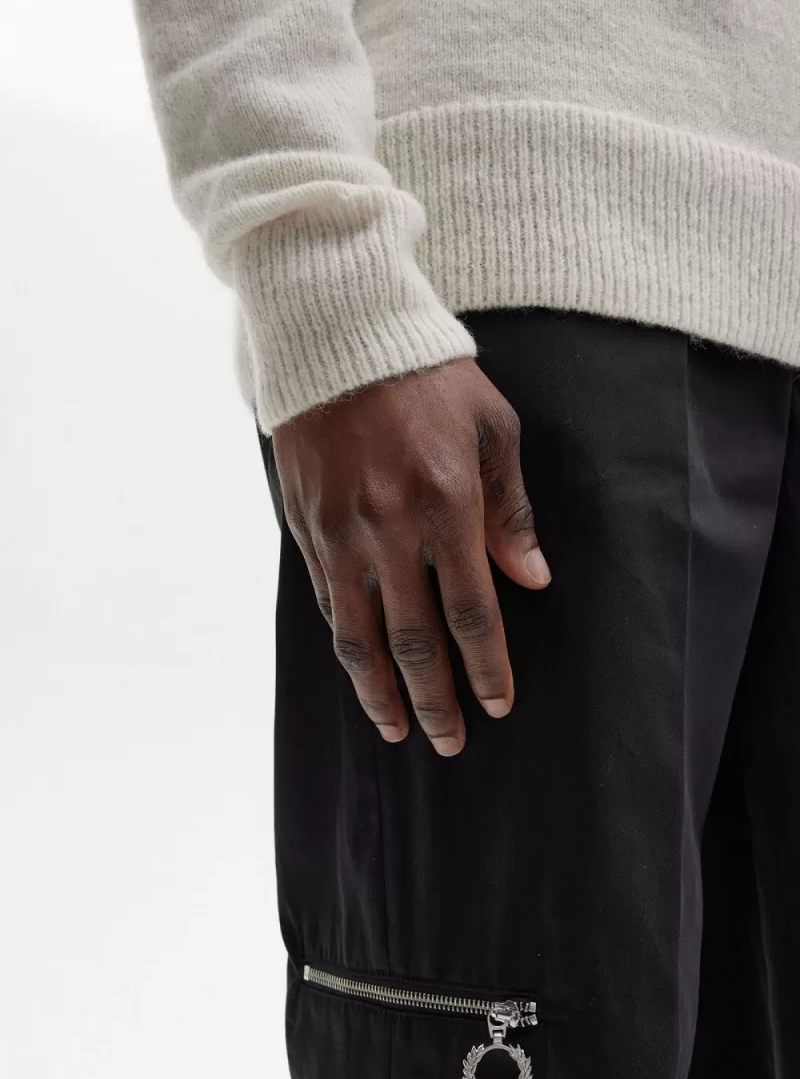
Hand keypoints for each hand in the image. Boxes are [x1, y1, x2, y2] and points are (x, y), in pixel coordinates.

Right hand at [271, 358, 550, 755]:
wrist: (341, 336)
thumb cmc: (430, 378)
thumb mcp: (492, 429)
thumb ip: (510, 510)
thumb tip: (533, 580)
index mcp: (447, 505)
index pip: (471, 613)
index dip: (486, 667)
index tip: (498, 705)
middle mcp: (390, 530)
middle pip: (414, 640)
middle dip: (435, 699)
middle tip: (449, 741)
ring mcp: (340, 532)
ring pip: (360, 635)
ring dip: (379, 691)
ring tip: (396, 729)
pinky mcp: (306, 526)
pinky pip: (328, 601)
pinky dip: (346, 643)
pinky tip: (360, 669)